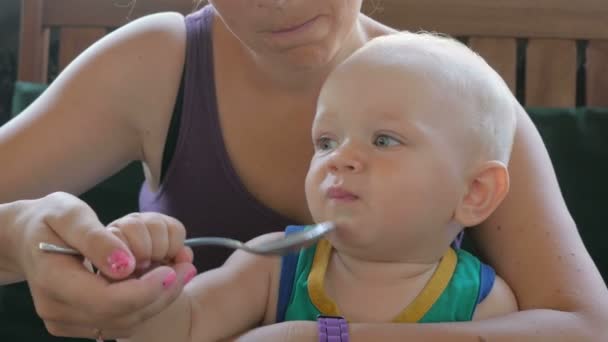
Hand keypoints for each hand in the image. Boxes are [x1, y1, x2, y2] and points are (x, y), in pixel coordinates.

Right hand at [11, 192, 193, 338]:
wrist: (27, 238)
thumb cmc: (50, 219)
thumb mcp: (70, 215)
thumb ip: (96, 239)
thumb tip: (125, 265)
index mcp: (52, 280)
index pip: (106, 300)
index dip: (144, 290)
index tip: (172, 270)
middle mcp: (57, 308)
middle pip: (121, 316)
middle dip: (161, 295)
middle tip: (187, 268)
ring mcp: (66, 320)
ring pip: (126, 323)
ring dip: (159, 300)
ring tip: (181, 271)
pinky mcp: (78, 323)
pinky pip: (120, 322)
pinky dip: (146, 304)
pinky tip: (162, 281)